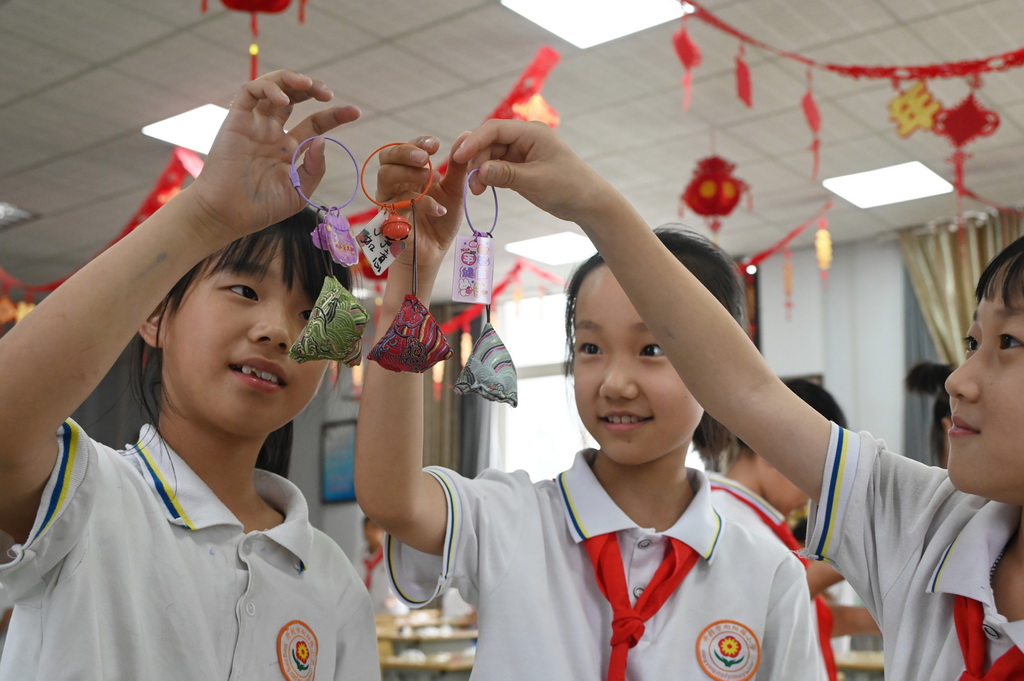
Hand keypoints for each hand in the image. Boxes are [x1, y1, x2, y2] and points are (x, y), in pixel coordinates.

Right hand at [187, 70, 360, 243]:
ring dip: (291, 79)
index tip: (355, 112)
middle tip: (328, 93)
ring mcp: (255, 124)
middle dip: (313, 88)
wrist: (226, 215)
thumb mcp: (299, 191)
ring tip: (308, 86)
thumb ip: (315, 167)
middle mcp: (272, 132)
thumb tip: (323, 138)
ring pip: (273, 87)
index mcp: (289, 148)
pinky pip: (250, 91)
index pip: (315, 123)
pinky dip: (268, 88)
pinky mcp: (236, 120)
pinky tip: (284, 101)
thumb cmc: (261, 208)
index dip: (335, 116)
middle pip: (295, 97)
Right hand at [375, 134, 469, 274]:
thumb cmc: (441, 221)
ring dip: (407, 173)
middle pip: (386, 158)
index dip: (416, 143)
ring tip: (429, 178)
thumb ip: (458, 167)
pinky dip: (421, 205)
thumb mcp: (454, 191)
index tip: (435, 145)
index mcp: (409, 174)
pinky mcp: (390, 220)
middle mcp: (394, 184)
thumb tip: (465, 135)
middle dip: (405, 152)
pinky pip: (398, 206)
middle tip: (426, 158)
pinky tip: (439, 209)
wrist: (435, 251)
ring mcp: (389, 201)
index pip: (404, 149)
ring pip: (385, 176)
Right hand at [451, 119, 610, 225]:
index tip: (459, 157)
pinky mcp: (518, 169)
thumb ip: (507, 175)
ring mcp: (520, 154)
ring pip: (490, 157)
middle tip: (471, 183)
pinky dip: (486, 178)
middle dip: (476, 160)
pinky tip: (481, 190)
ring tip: (476, 191)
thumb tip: (478, 171)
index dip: (474, 141)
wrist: (587, 203)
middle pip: (489, 142)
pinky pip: (496, 169)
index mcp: (531, 132)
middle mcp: (524, 139)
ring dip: (480, 171)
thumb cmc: (569, 186)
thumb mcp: (537, 181)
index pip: (495, 129)